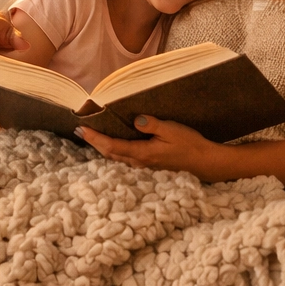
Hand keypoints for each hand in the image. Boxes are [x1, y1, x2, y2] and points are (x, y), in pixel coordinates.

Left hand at [77, 117, 233, 180]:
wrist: (204, 162)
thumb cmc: (189, 144)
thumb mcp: (171, 130)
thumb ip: (151, 125)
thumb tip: (135, 120)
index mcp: (143, 153)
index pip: (112, 146)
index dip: (95, 138)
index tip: (82, 129)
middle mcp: (140, 162)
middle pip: (110, 153)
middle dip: (94, 142)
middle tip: (80, 131)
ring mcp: (144, 166)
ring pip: (117, 158)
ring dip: (103, 147)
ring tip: (92, 137)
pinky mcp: (150, 165)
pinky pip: (125, 159)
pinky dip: (114, 151)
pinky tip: (113, 145)